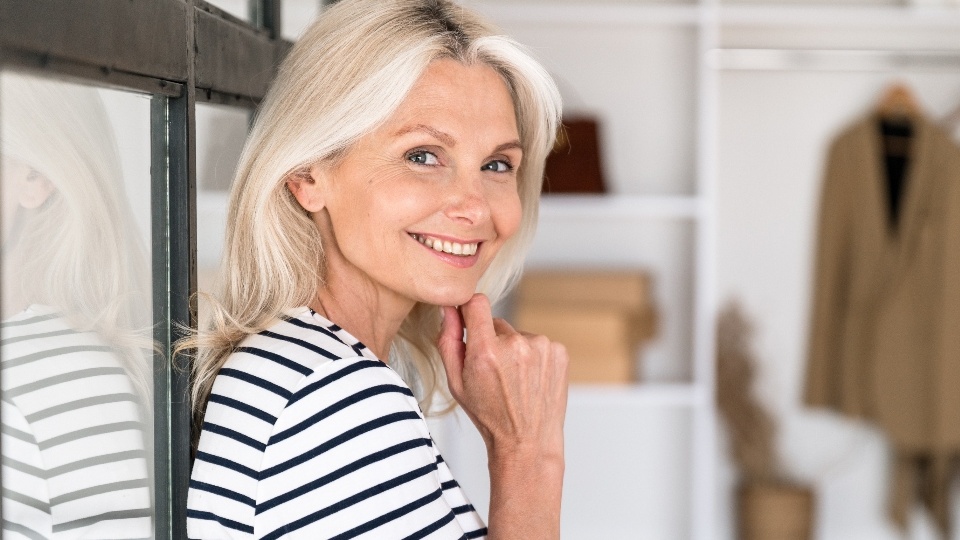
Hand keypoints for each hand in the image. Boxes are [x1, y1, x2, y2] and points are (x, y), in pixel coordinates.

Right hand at [437, 293, 568, 460]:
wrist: (527, 441)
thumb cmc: (488, 415)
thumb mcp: (455, 382)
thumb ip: (448, 341)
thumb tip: (449, 309)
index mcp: (486, 352)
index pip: (476, 302)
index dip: (469, 308)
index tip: (468, 318)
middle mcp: (516, 345)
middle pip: (496, 323)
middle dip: (491, 341)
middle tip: (493, 371)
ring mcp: (541, 347)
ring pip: (517, 334)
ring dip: (513, 350)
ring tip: (513, 380)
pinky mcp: (559, 352)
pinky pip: (537, 343)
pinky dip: (533, 357)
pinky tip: (529, 380)